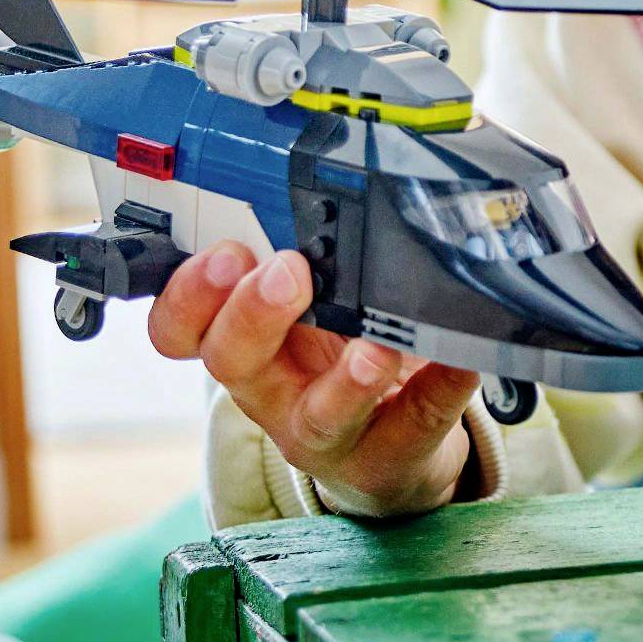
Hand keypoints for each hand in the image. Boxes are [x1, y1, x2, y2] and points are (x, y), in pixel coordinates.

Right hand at [150, 242, 478, 515]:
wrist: (390, 445)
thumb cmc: (337, 360)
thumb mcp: (307, 309)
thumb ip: (308, 257)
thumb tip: (330, 188)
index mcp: (242, 345)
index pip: (181, 328)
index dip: (188, 295)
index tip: (226, 252)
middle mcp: (270, 391)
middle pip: (233, 361)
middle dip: (254, 313)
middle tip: (288, 272)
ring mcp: (326, 430)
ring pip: (319, 415)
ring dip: (347, 379)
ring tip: (374, 348)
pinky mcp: (387, 454)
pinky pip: (417, 420)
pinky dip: (442, 387)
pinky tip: (462, 360)